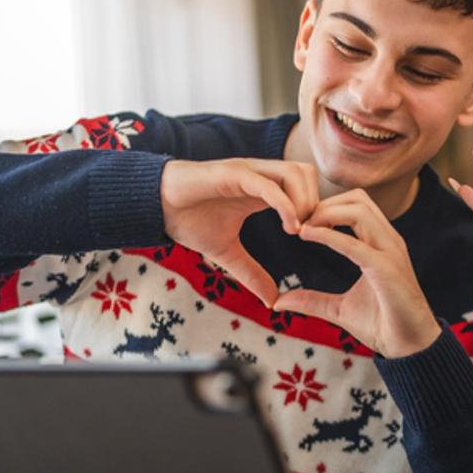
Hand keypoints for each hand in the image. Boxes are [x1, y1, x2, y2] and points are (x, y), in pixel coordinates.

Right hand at [160, 158, 318, 304]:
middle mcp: (259, 176)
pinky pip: (268, 185)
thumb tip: (272, 301)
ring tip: (298, 231)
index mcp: (262, 189)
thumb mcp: (227, 253)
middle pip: (307, 174)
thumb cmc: (189, 221)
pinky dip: (285, 204)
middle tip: (312, 233)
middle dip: (317, 203)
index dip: (316, 210)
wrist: (155, 206)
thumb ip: (251, 273)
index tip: (317, 239)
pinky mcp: (232, 173)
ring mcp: (247, 172)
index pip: (305, 187)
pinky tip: (288, 227)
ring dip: (304, 201)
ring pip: (295, 172)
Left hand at [270, 190, 441, 357]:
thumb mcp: (338, 309)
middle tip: (298, 223)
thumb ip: (312, 300)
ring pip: (359, 210)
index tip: (299, 224)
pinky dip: (329, 236)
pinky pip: (356, 244)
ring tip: (301, 229)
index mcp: (380, 245)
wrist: (410, 348)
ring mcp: (390, 253)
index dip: (325, 207)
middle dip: (324, 204)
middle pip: (357, 199)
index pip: (355, 205)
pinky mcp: (387, 270)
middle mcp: (388, 242)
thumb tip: (280, 302)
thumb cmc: (381, 325)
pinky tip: (307, 236)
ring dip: (325, 214)